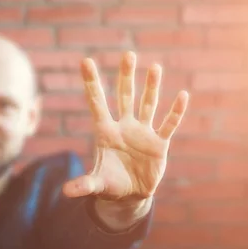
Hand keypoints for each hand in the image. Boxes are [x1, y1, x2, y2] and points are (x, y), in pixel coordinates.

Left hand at [62, 51, 187, 201]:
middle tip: (128, 55)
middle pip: (124, 97)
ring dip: (151, 87)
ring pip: (147, 105)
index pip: (96, 103)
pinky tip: (182, 95)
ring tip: (155, 67)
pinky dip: (175, 112)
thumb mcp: (96, 184)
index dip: (91, 83)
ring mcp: (142, 133)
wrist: (130, 194)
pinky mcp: (159, 144)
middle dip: (126, 77)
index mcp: (104, 132)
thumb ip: (84, 185)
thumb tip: (66, 192)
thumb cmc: (110, 184)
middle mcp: (123, 127)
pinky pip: (168, 125)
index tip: (86, 61)